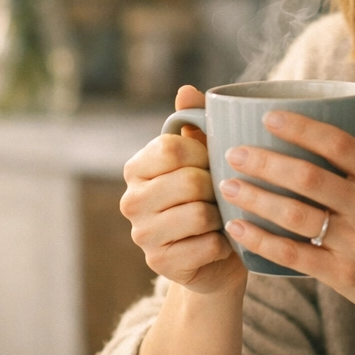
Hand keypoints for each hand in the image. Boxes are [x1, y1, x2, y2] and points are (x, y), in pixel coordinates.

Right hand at [121, 85, 247, 297]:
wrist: (218, 255)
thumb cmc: (212, 196)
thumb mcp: (206, 155)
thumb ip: (195, 121)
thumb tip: (185, 90)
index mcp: (136, 167)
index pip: (172, 148)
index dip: (204, 153)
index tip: (214, 162)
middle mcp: (131, 201)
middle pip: (188, 181)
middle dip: (217, 187)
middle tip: (223, 194)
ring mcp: (142, 235)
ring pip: (199, 214)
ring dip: (222, 216)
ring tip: (223, 217)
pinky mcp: (160, 265)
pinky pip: (207, 245)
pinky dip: (224, 244)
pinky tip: (221, 243)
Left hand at [217, 91, 354, 323]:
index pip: (339, 144)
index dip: (302, 128)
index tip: (269, 116)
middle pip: (309, 179)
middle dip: (265, 162)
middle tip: (232, 152)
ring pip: (297, 217)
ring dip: (257, 199)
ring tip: (226, 185)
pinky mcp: (343, 275)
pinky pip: (295, 256)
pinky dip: (262, 242)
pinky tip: (237, 228)